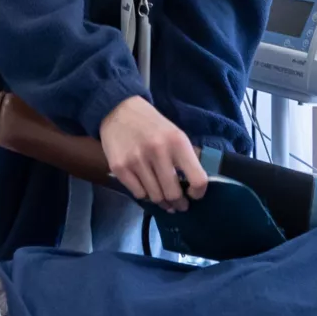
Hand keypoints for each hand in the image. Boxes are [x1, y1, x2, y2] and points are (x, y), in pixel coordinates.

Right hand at [99, 96, 205, 210]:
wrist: (118, 111)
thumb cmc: (152, 125)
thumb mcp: (175, 133)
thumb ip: (185, 157)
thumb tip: (194, 186)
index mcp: (177, 142)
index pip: (197, 179)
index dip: (198, 193)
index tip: (194, 195)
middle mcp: (158, 152)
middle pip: (173, 194)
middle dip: (179, 203)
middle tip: (179, 205)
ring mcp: (137, 161)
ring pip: (155, 197)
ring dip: (162, 202)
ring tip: (164, 200)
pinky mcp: (119, 168)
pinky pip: (138, 194)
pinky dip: (145, 194)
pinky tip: (147, 189)